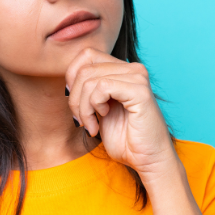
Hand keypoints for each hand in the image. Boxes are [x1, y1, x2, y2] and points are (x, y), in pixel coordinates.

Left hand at [65, 47, 175, 177]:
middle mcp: (131, 68)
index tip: (76, 104)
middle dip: (74, 98)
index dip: (72, 78)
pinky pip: (102, 87)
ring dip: (83, 107)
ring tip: (91, 125)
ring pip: (89, 79)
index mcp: (122, 70)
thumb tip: (67, 78)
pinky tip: (102, 120)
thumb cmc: (125, 139)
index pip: (86, 55)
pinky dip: (93, 107)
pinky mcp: (139, 90)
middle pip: (84, 68)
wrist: (147, 159)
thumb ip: (88, 89)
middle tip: (81, 120)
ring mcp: (137, 77)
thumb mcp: (98, 108)